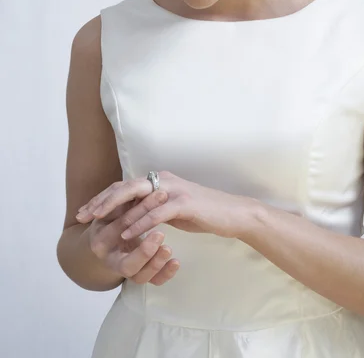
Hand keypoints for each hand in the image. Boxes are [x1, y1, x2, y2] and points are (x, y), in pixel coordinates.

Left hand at [77, 171, 254, 239]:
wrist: (232, 214)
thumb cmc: (203, 212)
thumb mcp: (172, 208)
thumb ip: (152, 207)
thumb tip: (133, 214)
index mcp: (158, 180)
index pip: (124, 185)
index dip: (103, 197)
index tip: (85, 211)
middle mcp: (162, 180)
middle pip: (124, 186)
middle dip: (101, 200)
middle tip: (82, 215)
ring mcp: (173, 189)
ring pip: (137, 195)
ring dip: (115, 210)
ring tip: (96, 223)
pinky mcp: (184, 203)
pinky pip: (156, 212)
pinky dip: (139, 222)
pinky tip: (126, 233)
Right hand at [84, 190, 179, 284]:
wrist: (110, 239)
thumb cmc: (113, 218)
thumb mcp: (113, 209)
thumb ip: (120, 201)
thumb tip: (150, 188)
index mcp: (100, 241)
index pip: (117, 234)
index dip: (135, 221)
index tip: (155, 209)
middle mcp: (111, 260)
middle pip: (128, 265)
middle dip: (145, 251)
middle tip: (161, 234)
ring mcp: (127, 270)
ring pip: (140, 277)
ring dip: (156, 263)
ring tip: (169, 248)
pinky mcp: (142, 274)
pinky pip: (154, 281)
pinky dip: (165, 273)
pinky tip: (176, 262)